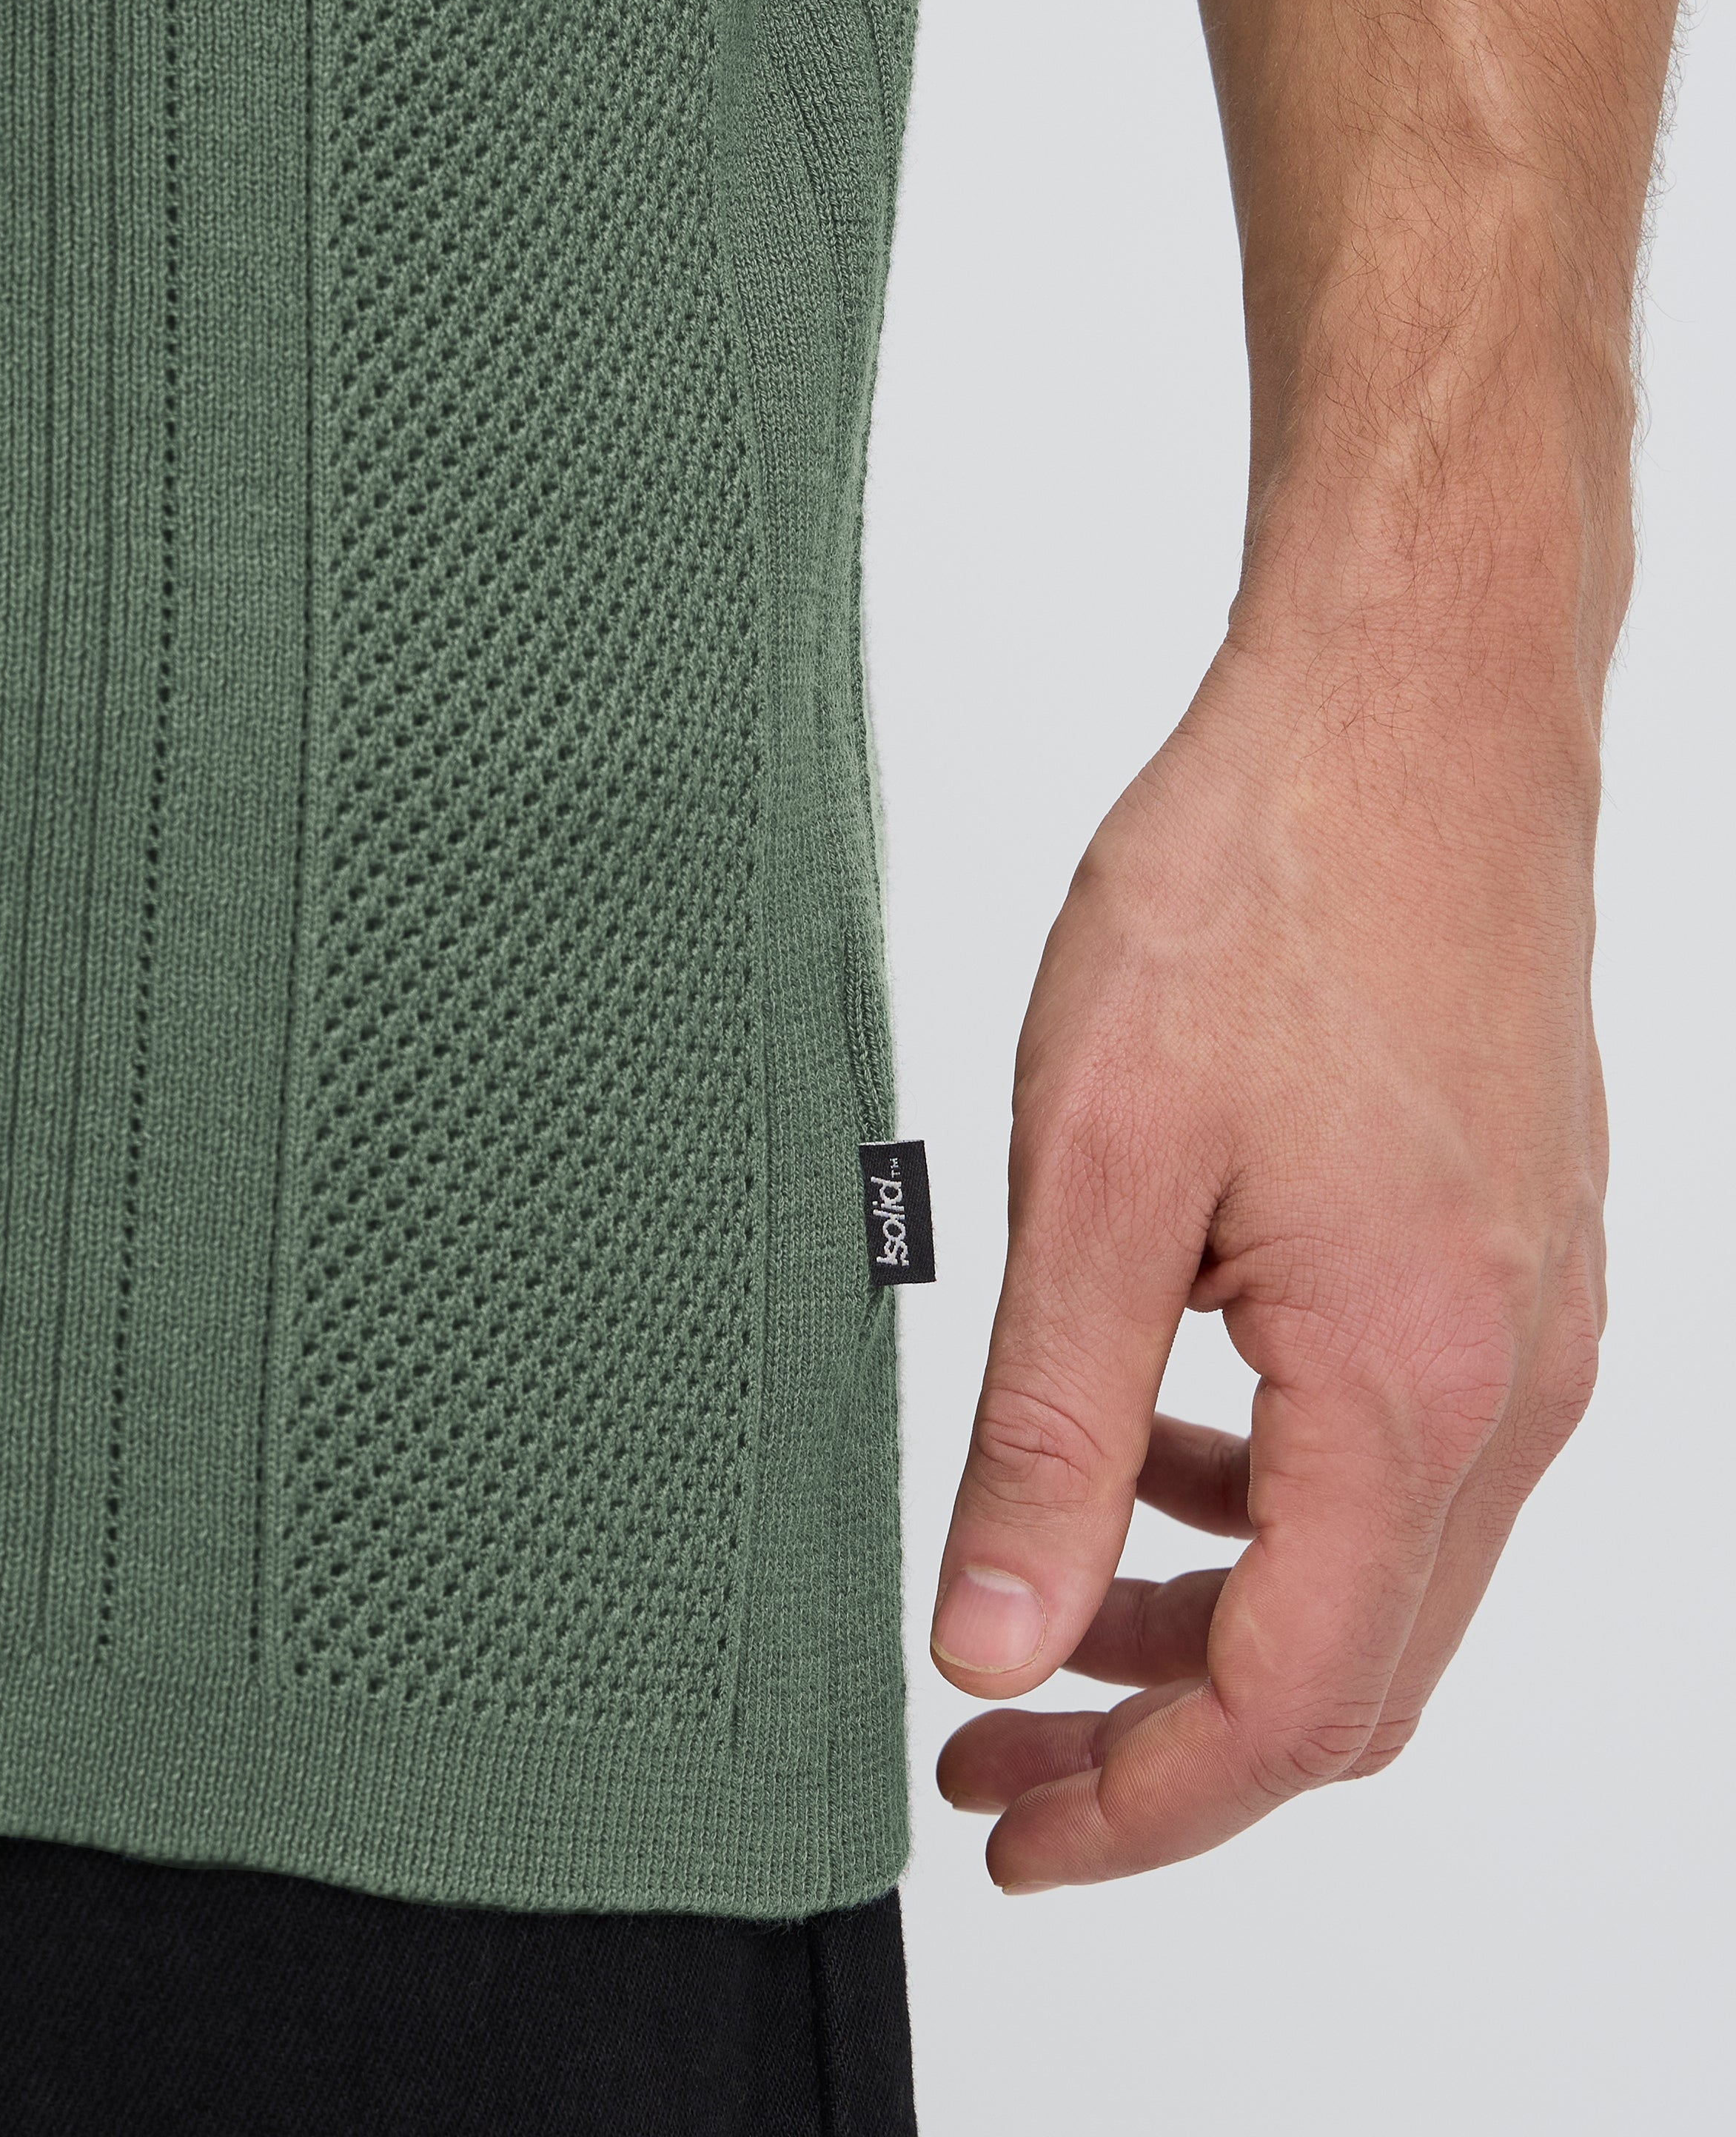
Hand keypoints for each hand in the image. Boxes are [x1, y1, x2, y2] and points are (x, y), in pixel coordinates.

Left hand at [929, 625, 1607, 1888]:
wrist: (1416, 701)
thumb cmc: (1271, 882)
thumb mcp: (1104, 1168)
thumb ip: (1053, 1432)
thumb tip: (995, 1640)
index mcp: (1411, 1381)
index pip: (1286, 1710)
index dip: (1138, 1809)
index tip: (1004, 1827)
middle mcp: (1512, 1376)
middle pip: (1351, 1671)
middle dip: (1167, 1738)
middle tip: (996, 1732)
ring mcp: (1532, 1312)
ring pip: (1382, 1565)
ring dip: (1220, 1620)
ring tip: (1052, 1600)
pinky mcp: (1512, 1245)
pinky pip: (1407, 1448)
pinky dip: (1278, 1499)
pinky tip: (1167, 1436)